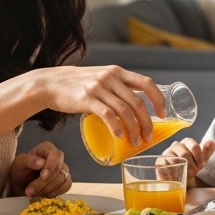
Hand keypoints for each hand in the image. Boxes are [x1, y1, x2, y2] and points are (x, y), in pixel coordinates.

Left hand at [10, 141, 71, 198]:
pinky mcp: (65, 180)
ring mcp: (63, 169)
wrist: (21, 183)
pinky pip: (66, 186)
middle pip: (59, 169)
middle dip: (45, 183)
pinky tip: (44, 195)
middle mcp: (57, 158)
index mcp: (47, 148)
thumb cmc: (20, 170)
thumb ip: (29, 161)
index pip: (56, 155)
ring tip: (33, 194)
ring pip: (63, 179)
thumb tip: (41, 162)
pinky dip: (56, 192)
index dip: (51, 166)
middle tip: (30, 191)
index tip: (42, 177)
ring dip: (48, 189)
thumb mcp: (19, 165)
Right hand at [30, 65, 163, 146]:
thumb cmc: (79, 84)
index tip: (162, 114)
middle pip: (137, 102)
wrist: (51, 83)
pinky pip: (107, 115)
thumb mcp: (102, 78)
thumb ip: (117, 87)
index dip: (158, 99)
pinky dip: (116, 127)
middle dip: (147, 123)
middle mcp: (110, 77)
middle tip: (148, 137)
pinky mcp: (86, 99)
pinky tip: (119, 136)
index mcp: (118, 72)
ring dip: (134, 129)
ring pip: (125, 111)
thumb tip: (135, 106)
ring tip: (135, 142)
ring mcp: (98, 88)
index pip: (146, 84)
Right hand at [160, 138, 214, 185]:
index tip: (201, 165)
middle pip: (184, 153)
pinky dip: (171, 172)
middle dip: (191, 165)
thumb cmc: (191, 167)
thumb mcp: (201, 160)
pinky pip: (164, 165)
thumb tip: (211, 142)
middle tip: (194, 173)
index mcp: (187, 142)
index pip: (193, 145)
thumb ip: (207, 151)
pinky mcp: (159, 162)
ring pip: (174, 160)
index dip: (199, 156)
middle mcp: (176, 145)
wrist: (181, 178)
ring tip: (186, 175)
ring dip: (182, 169)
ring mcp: (166, 153)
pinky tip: (176, 176)